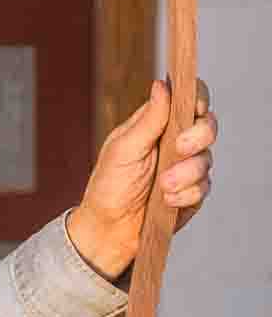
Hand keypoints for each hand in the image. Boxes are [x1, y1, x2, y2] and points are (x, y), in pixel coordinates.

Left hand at [67, 79, 217, 279]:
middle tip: (179, 148)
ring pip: (207, 159)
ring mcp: (186, 168)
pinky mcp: (192, 193)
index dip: (197, 98)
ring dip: (185, 173)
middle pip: (207, 125)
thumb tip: (162, 85)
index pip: (188, 99)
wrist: (108, 230)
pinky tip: (167, 201)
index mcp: (157, 124)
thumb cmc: (109, 187)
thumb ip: (148, 119)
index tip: (194, 109)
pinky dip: (186, 194)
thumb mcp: (123, 149)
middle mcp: (175, 142)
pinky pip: (204, 187)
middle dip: (197, 137)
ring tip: (162, 186)